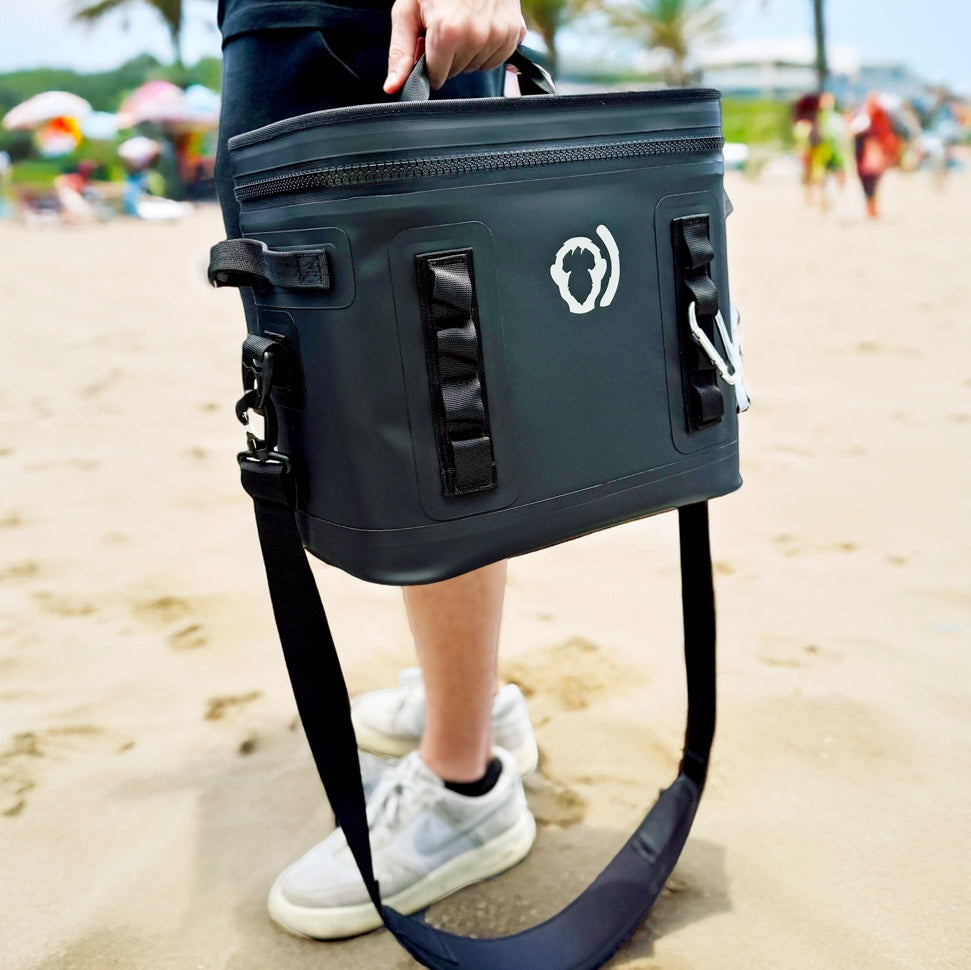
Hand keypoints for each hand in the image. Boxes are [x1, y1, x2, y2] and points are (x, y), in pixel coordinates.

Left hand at [384, 0, 526, 93]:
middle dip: (448, 55)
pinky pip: (496, 58)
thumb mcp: (409, 9)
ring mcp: (499, 35)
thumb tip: (392, 87)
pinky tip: (481, 23)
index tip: (430, 39)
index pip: (436, 77)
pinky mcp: (515, 33)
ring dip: (468, 51)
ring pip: (476, 66)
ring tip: (465, 19)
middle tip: (446, 23)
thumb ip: (400, 51)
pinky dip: (487, 46)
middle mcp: (476, 37)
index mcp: (448, 32)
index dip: (429, 60)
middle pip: (456, 72)